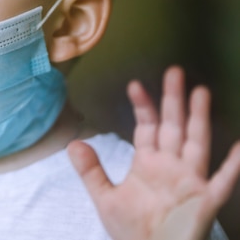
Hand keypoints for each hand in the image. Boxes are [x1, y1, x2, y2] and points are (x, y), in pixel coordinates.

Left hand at [68, 66, 239, 239]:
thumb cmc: (131, 230)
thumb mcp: (105, 198)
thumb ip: (91, 171)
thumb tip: (73, 143)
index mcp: (148, 163)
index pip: (147, 128)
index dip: (143, 107)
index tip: (135, 85)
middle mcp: (171, 166)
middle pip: (173, 127)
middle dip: (173, 101)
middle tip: (173, 71)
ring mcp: (189, 181)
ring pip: (196, 143)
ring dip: (198, 119)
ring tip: (200, 92)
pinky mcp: (204, 201)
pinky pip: (221, 180)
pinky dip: (232, 164)